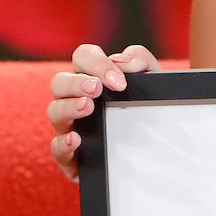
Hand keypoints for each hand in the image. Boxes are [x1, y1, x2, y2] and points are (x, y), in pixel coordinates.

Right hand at [46, 43, 160, 182]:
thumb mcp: (153, 83)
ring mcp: (70, 128)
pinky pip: (56, 149)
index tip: (118, 81)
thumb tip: (123, 60)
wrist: (161, 152)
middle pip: (59, 82)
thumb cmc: (149, 111)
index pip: (82, 57)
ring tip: (87, 107)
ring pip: (53, 112)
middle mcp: (75, 100)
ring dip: (68, 107)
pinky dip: (62, 143)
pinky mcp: (72, 157)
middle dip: (75, 83)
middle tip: (96, 89)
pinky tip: (76, 139)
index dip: (96, 63)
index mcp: (92, 78)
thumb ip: (142, 62)